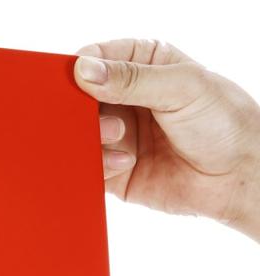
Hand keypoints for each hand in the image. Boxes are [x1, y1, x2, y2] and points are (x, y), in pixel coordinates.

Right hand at [74, 38, 259, 240]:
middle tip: (98, 117)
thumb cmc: (224, 123)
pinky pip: (88, 167)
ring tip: (119, 138)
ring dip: (94, 137)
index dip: (82, 68)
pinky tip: (126, 163)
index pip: (98, 59)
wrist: (236, 178)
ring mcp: (119, 137)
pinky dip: (99, 165)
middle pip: (82, 99)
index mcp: (144, 66)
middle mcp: (127, 101)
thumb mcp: (181, 87)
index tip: (76, 79)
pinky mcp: (114, 172)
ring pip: (81, 135)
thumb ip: (131, 79)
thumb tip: (84, 71)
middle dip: (83, 109)